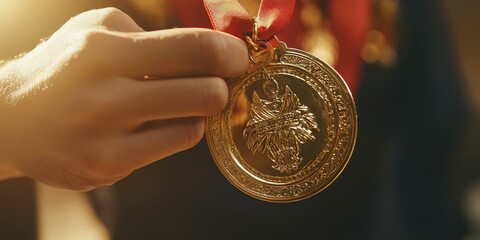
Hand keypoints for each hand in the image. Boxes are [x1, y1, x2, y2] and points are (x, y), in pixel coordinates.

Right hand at [0, 8, 247, 189]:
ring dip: (201, 109)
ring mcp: (106, 137)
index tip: (237, 56)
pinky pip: (174, 145)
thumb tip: (210, 49)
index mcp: (106, 51)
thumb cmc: (67, 66)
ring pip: (195, 124)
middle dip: (223, 84)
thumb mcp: (99, 30)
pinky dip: (181, 130)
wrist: (13, 118)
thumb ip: (152, 35)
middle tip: (217, 79)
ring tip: (183, 99)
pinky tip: (162, 121)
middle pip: (207, 93)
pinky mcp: (107, 166)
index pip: (195, 49)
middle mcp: (106, 95)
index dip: (230, 53)